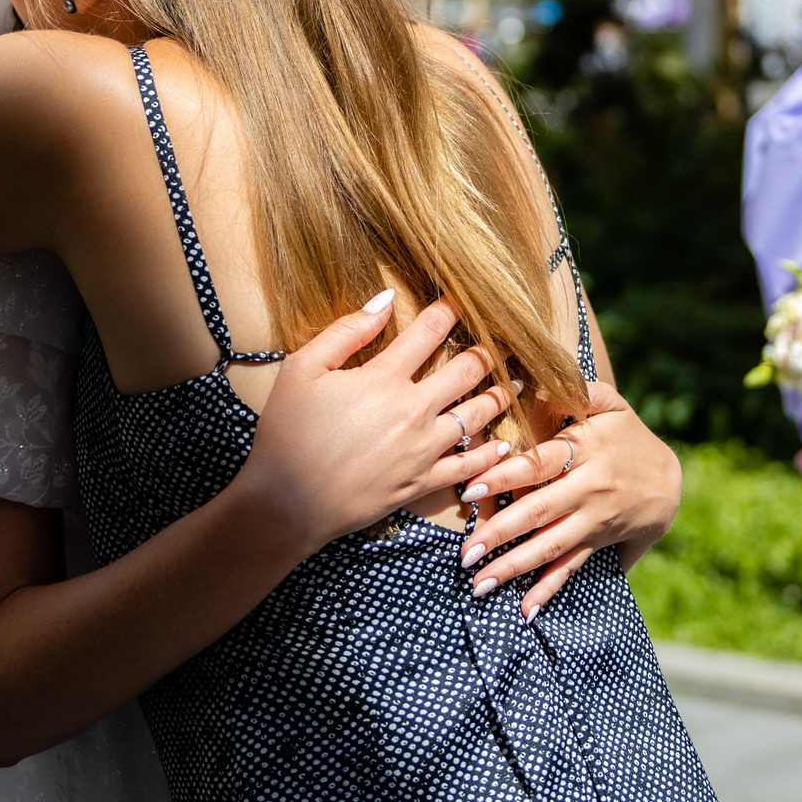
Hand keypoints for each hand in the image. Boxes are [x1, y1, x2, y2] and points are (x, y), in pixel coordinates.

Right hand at [231, 293, 512, 552]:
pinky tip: (503, 444)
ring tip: (514, 381)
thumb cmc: (287, 434)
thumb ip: (345, 332)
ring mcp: (423, 450)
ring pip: (477, 415)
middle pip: (467, 370)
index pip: (430, 331)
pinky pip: (468, 465)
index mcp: (384, 378)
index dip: (450, 309)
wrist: (287, 504)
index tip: (463, 297)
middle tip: (507, 338)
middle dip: (489, 350)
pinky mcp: (422, 483)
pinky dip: (490, 454)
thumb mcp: (301, 370)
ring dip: (498, 395)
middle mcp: (413, 411)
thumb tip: (384, 300)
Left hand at [453, 381, 681, 618]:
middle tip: (466, 552)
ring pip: (550, 546)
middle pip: (539, 512)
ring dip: (514, 567)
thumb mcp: (611, 405)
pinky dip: (548, 591)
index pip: (540, 463)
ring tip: (479, 584)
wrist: (671, 480)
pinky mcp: (596, 544)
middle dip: (500, 533)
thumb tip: (538, 383)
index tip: (472, 489)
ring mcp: (592, 521)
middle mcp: (588, 489)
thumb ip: (576, 388)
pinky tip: (524, 611)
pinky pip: (570, 569)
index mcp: (586, 450)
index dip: (506, 475)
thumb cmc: (628, 436)